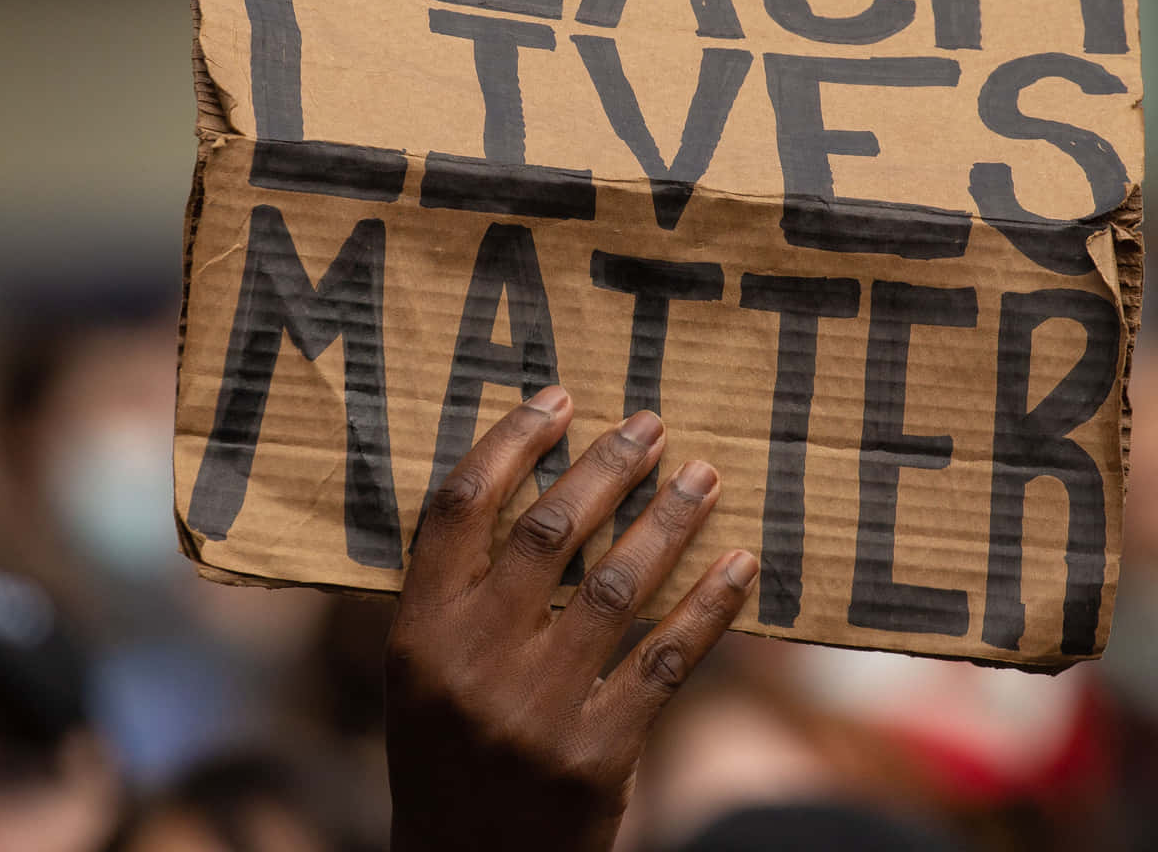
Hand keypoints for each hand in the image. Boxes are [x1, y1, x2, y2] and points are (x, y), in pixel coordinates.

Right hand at [384, 386, 758, 851]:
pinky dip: (711, 605)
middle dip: (609, 466)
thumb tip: (534, 480)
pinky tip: (740, 564)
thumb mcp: (423, 677)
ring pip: (616, 585)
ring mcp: (537, 711)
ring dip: (669, 520)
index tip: (562, 398)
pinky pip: (668, 658)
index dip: (514, 441)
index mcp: (418, 635)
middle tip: (652, 425)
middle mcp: (472, 665)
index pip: (462, 507)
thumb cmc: (449, 758)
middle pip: (548, 531)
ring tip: (704, 476)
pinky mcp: (599, 754)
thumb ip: (459, 593)